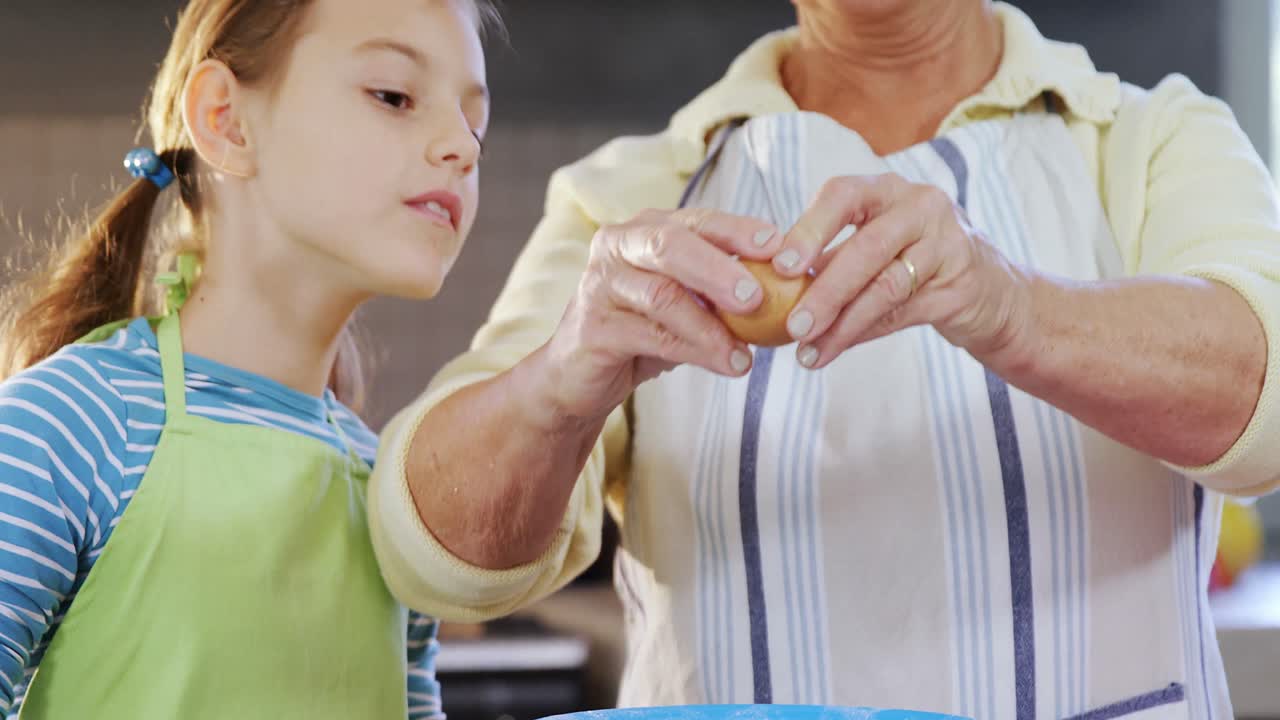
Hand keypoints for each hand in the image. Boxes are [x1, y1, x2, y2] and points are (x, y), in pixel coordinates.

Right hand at [539, 208, 782, 421]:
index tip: (778, 247)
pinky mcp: (593, 327)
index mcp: (644, 229)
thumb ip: (722, 290)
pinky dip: (694, 351)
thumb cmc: (640, 329)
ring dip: (711, 326)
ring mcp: (599, 285)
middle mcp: (617, 246)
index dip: (738, 231)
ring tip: (748, 351)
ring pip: (662, 296)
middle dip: (719, 269)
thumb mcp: (686, 302)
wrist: (578, 374)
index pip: (697, 222)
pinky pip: (651, 336)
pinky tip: (727, 364)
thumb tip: (789, 287)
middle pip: (671, 246)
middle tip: (757, 296)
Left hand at [773, 174, 1032, 368]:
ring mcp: (947, 243)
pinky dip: (862, 334)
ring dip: (840, 321)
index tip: (779, 265)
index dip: (809, 228)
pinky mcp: (960, 284)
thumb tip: (768, 287)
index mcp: (888, 190)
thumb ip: (831, 260)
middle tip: (791, 323)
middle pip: (867, 246)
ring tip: (806, 348)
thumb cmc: (914, 265)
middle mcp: (921, 206)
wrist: (990, 293)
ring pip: (885, 285)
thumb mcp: (873, 250)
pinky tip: (832, 350)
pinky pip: (903, 312)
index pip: (843, 195)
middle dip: (824, 288)